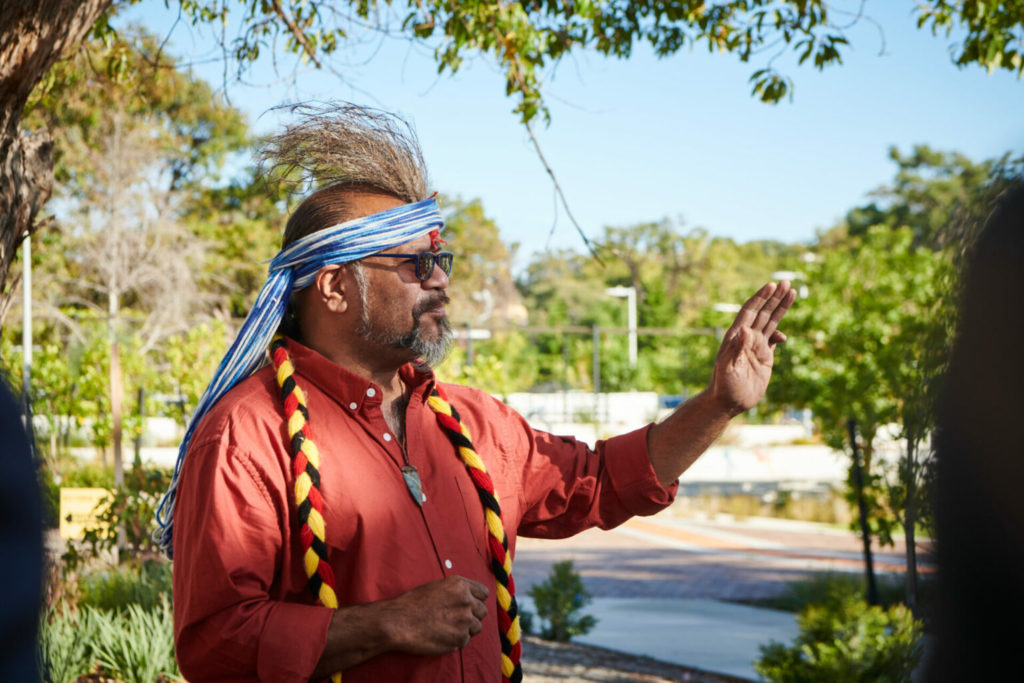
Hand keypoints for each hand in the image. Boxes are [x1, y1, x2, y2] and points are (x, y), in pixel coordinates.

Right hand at [386, 576, 489, 654]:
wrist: (398, 622)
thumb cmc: (413, 603)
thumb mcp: (437, 587)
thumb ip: (457, 591)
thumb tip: (471, 599)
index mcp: (460, 585)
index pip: (484, 593)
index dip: (476, 599)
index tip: (469, 605)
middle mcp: (466, 601)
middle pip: (483, 611)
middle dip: (473, 615)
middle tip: (456, 619)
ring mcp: (465, 621)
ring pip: (477, 627)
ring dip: (466, 629)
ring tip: (448, 628)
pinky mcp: (460, 638)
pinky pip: (465, 640)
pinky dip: (456, 640)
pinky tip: (442, 636)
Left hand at [710, 281, 794, 415]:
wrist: (728, 403)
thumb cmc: (724, 386)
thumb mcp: (729, 367)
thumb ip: (737, 348)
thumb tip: (746, 329)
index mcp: (736, 336)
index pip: (750, 312)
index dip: (760, 298)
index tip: (772, 285)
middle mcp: (746, 338)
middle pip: (762, 312)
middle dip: (774, 298)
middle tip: (787, 282)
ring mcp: (755, 346)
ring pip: (770, 322)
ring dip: (780, 308)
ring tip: (792, 293)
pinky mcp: (763, 357)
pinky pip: (772, 340)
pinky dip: (779, 334)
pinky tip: (783, 336)